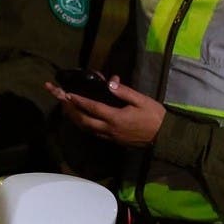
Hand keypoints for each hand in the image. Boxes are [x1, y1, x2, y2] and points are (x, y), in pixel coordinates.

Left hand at [44, 75, 164, 147]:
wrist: (163, 137)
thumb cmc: (154, 116)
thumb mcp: (142, 100)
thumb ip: (124, 92)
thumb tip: (110, 82)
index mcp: (115, 118)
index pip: (92, 108)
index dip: (78, 100)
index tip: (66, 94)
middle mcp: (109, 129)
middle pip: (83, 120)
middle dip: (70, 110)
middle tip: (60, 100)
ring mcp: (110, 137)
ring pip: (87, 129)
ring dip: (74, 119)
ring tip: (65, 109)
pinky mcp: (113, 141)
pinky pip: (93, 133)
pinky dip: (84, 125)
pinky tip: (80, 119)